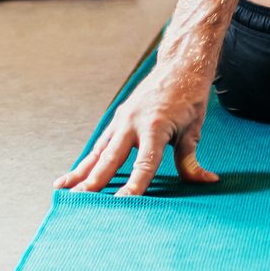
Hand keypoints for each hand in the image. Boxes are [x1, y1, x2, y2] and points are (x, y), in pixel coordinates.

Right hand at [55, 54, 220, 196]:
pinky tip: (73, 175)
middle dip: (94, 183)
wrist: (179, 66)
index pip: (144, 165)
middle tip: (79, 202)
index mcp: (155, 128)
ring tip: (63, 190)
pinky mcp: (118, 119)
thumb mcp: (194, 129)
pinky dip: (87, 161)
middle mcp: (132, 124)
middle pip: (111, 160)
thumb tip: (206, 182)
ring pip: (99, 152)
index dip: (134, 187)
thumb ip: (191, 159)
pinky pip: (101, 144)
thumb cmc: (190, 98)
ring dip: (81, 172)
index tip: (122, 204)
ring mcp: (122, 121)